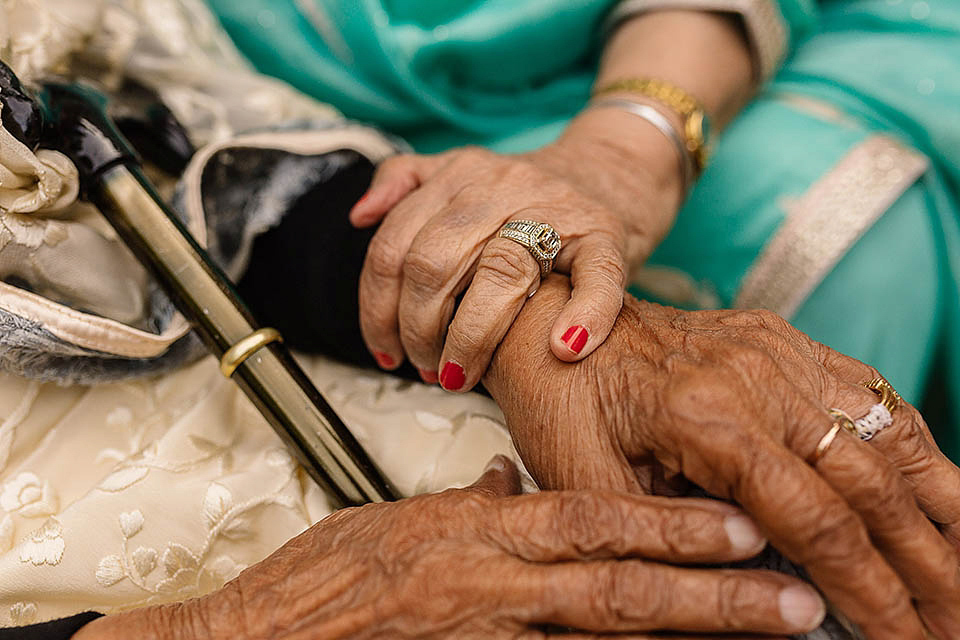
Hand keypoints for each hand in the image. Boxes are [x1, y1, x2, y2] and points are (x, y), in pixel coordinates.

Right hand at [75, 457, 827, 638]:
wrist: (257, 637)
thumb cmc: (323, 578)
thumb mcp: (401, 518)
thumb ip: (472, 504)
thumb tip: (515, 483)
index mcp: (476, 532)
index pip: (590, 519)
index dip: (670, 524)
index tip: (740, 524)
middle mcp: (490, 588)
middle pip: (618, 592)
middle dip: (713, 599)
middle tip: (794, 601)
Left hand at [350, 110, 681, 390]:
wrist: (607, 175)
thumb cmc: (521, 197)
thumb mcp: (458, 175)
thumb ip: (404, 184)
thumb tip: (359, 217)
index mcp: (459, 175)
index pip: (394, 246)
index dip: (378, 309)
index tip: (386, 352)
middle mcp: (502, 185)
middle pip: (434, 263)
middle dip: (418, 330)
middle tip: (425, 369)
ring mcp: (557, 209)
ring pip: (500, 273)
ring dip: (471, 338)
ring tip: (459, 376)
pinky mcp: (606, 236)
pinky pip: (596, 277)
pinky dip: (584, 315)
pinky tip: (564, 348)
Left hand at [483, 275, 959, 639]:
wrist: (549, 325)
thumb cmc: (562, 409)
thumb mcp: (593, 494)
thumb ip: (670, 552)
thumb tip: (756, 615)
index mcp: (708, 418)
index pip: (819, 522)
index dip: (873, 595)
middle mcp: (758, 376)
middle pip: (873, 484)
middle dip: (924, 569)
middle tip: (952, 628)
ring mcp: (777, 350)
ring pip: (889, 435)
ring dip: (939, 513)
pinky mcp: (783, 340)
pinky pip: (869, 393)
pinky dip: (915, 449)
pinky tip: (936, 497)